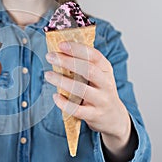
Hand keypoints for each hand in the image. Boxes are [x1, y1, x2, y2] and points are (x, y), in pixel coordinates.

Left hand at [45, 42, 131, 157]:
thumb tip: (60, 50)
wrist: (114, 117)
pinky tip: (55, 96)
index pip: (94, 55)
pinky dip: (64, 103)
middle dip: (67, 62)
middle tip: (50, 56)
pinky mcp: (94, 115)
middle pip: (88, 70)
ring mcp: (101, 100)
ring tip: (48, 75)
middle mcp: (106, 83)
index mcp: (106, 69)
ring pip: (81, 89)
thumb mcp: (98, 74)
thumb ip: (83, 64)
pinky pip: (77, 110)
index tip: (61, 44)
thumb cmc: (99, 90)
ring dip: (62, 81)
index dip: (77, 49)